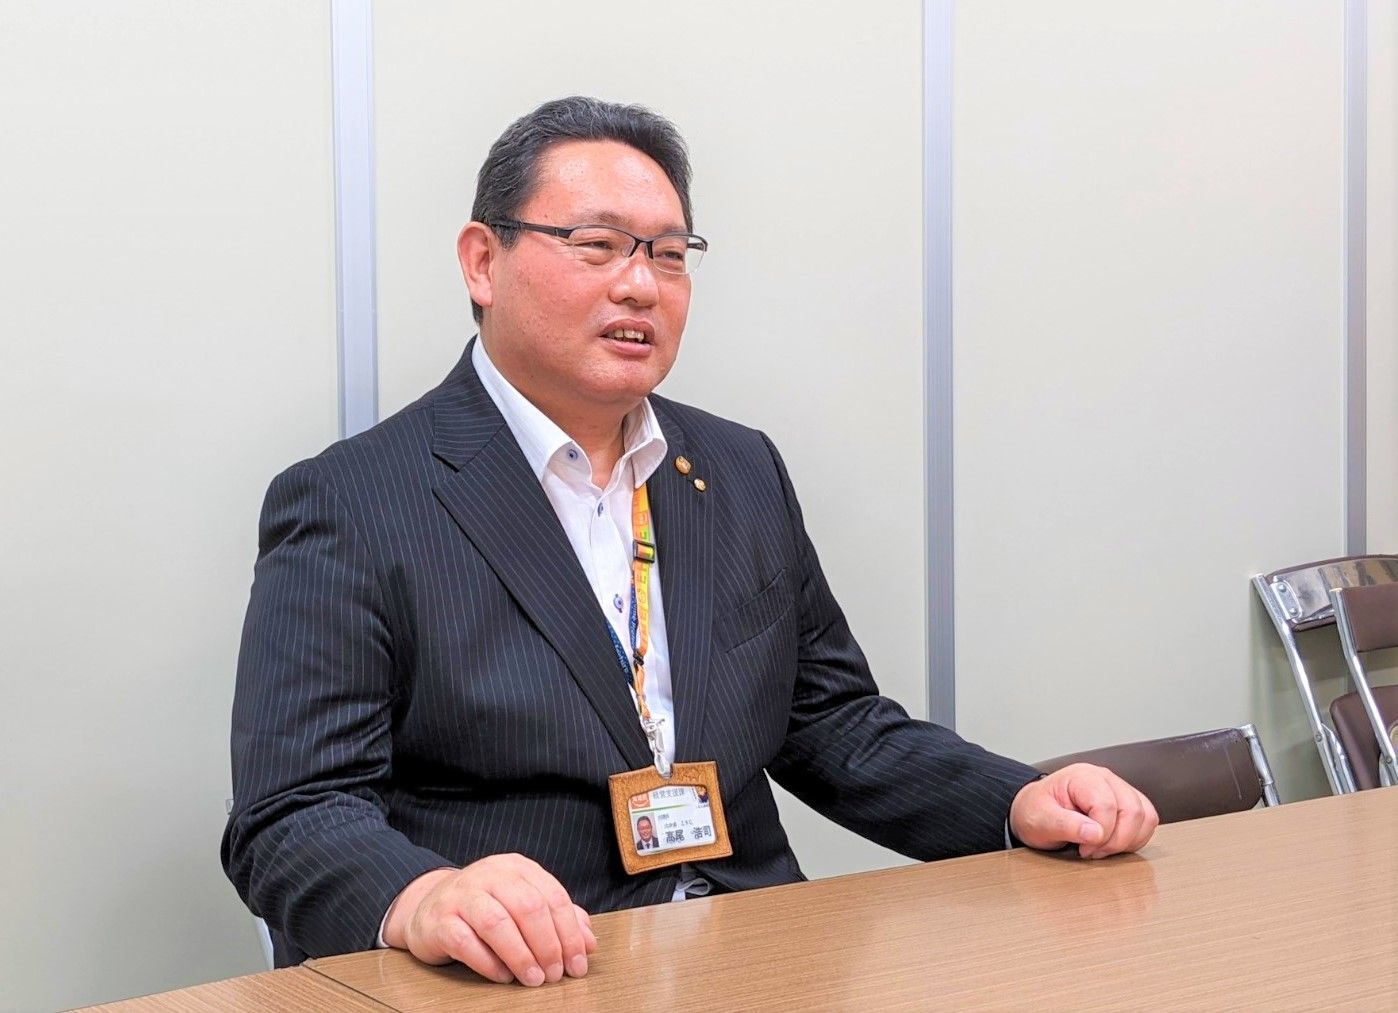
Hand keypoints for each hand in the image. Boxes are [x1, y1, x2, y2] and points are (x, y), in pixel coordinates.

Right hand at [382, 854, 597, 985]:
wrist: (429, 906)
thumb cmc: (485, 908)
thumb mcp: (523, 905)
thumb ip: (558, 919)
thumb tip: (589, 943)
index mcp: (517, 868)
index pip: (553, 896)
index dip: (569, 933)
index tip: (577, 964)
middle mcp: (490, 875)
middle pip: (528, 907)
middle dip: (547, 945)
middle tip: (554, 974)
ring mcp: (462, 895)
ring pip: (497, 922)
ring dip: (521, 955)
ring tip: (533, 979)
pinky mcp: (439, 920)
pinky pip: (465, 942)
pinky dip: (489, 963)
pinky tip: (503, 976)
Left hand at [1009, 763, 1158, 858]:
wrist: (1034, 811)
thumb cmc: (1036, 812)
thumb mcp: (1040, 820)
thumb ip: (1066, 825)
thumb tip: (1095, 834)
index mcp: (1082, 777)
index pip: (1107, 805)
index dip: (1100, 833)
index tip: (1083, 848)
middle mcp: (1105, 778)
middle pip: (1133, 810)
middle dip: (1116, 840)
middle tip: (1092, 852)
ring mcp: (1119, 789)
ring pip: (1146, 816)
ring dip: (1128, 841)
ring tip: (1101, 849)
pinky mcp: (1127, 803)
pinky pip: (1147, 822)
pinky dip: (1135, 839)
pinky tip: (1113, 845)